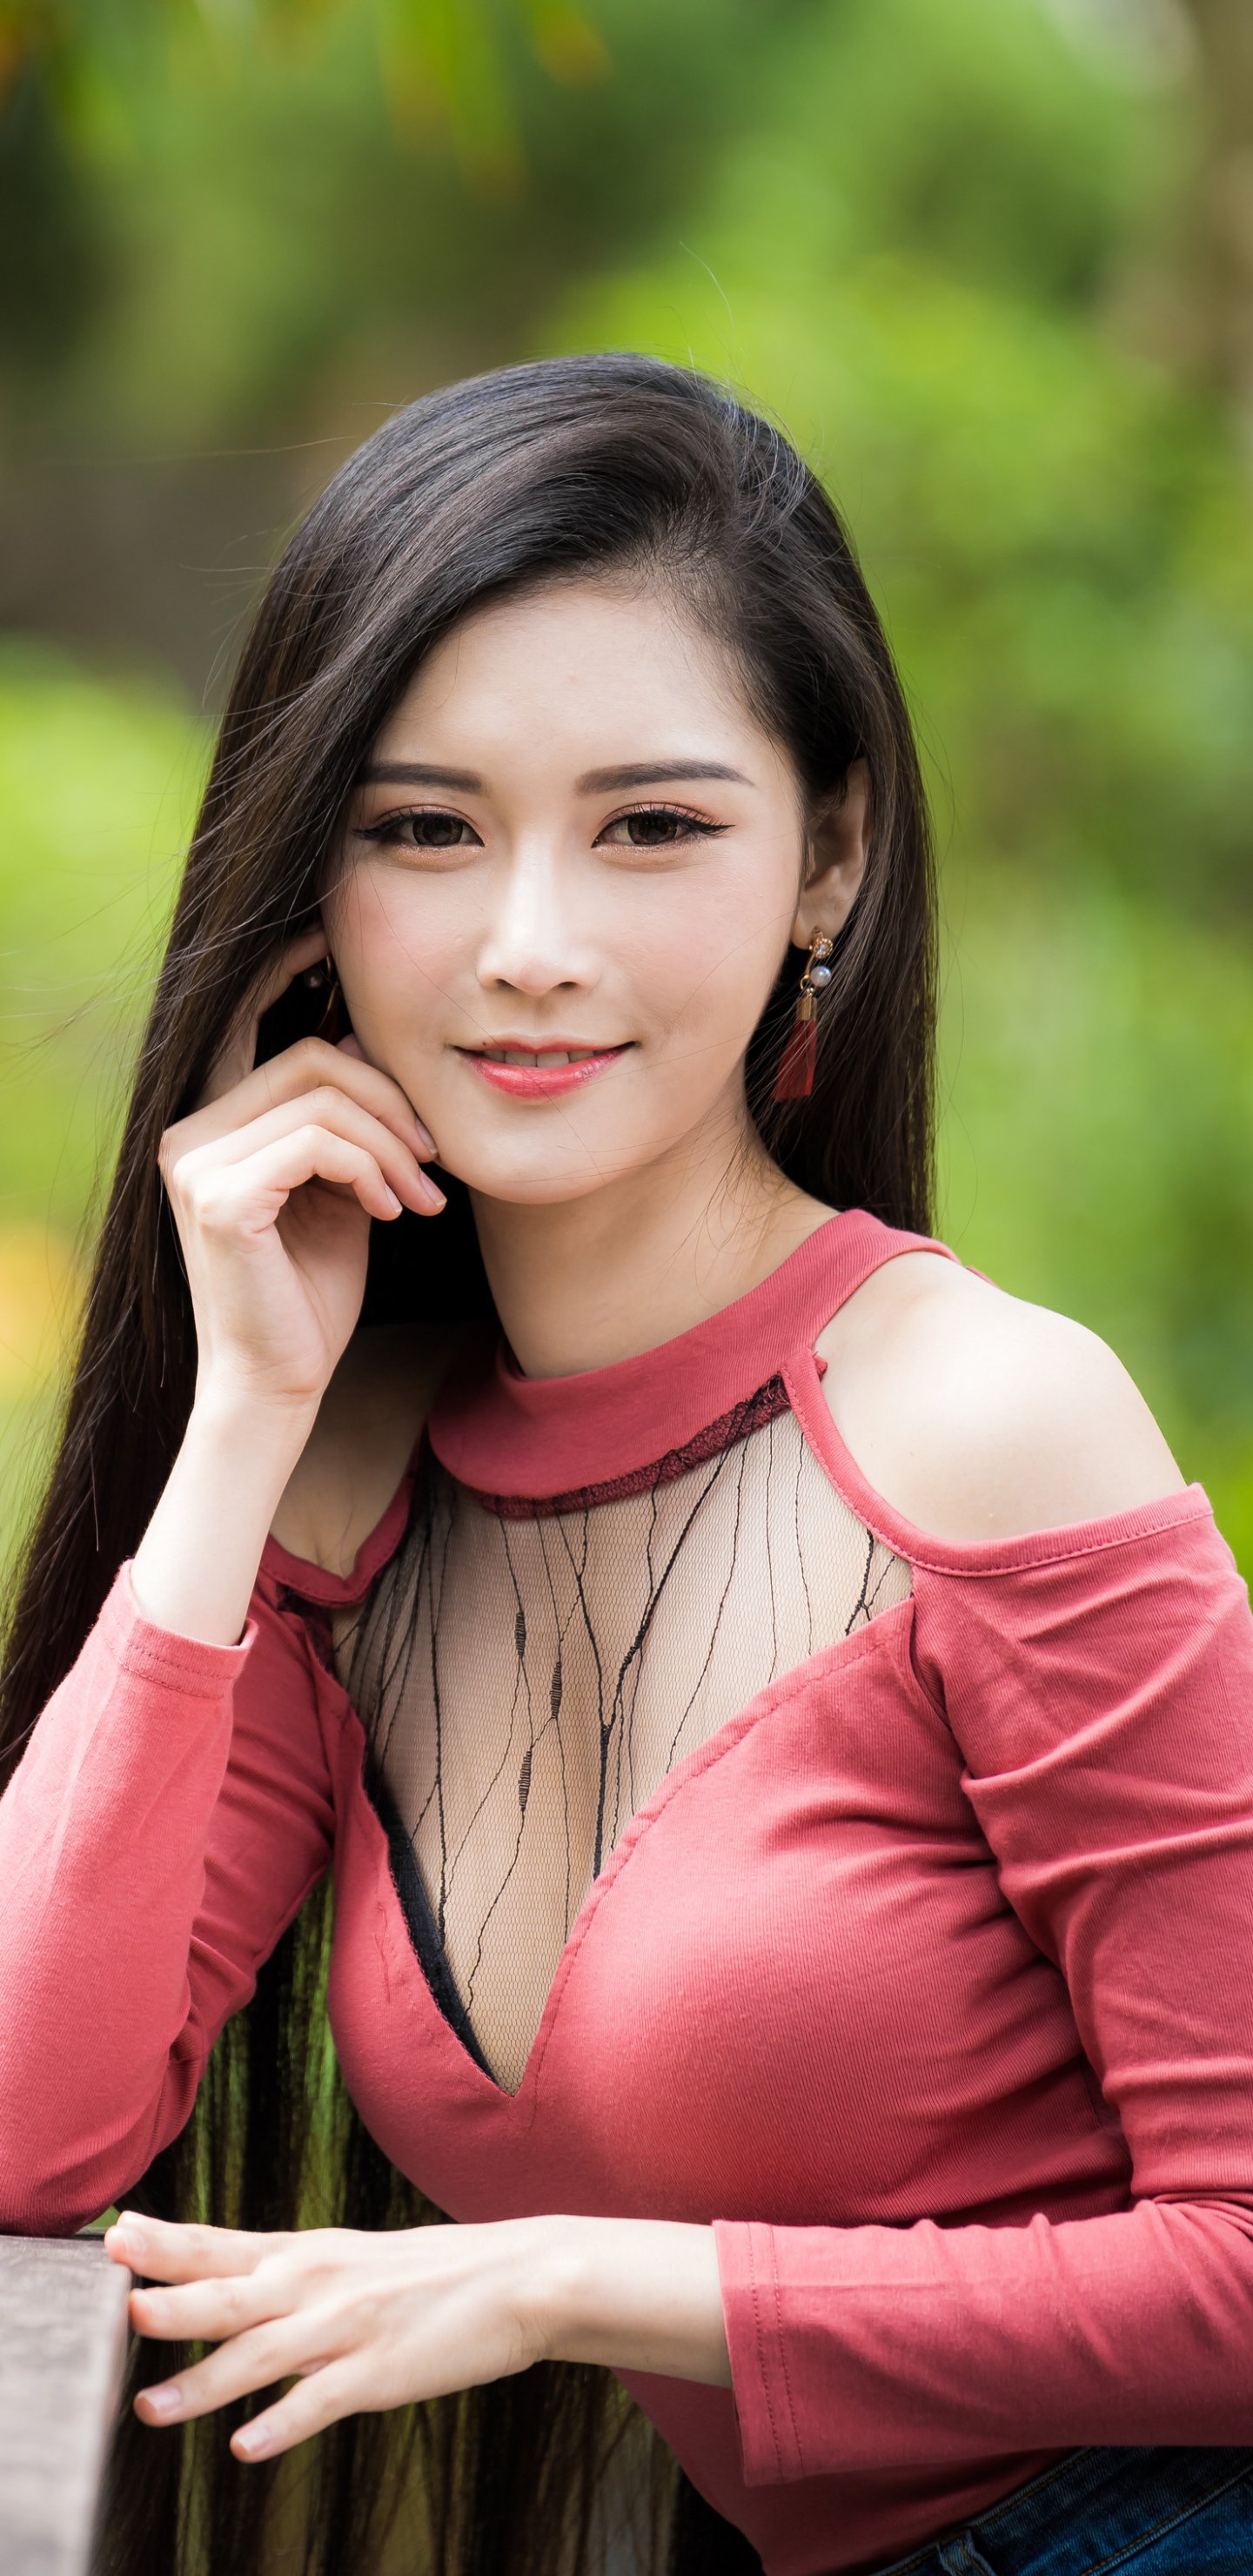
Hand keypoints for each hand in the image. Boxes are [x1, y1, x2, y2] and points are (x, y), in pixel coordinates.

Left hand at [104, 2210, 546, 2462]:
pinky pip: (321, 2402)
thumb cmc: (432, 2273)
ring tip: (152, 2406)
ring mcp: (349, 2327)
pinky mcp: (381, 2371)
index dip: (169, 2243)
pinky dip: (282, 2423)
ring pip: (263, 2355)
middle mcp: (319, 2283)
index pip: (224, 2245)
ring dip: (204, 2382)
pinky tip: (246, 2445)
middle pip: (231, 2293)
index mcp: (309, 2253)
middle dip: (172, 2300)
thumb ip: (291, 2274)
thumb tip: (230, 2283)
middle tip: (119, 2305)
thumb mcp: (352, 2259)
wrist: (519, 2277)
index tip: (116, 2234)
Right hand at [160, 927, 445, 1419]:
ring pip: (324, 1097)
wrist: (280, 1382)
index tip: (332, 942)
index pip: (243, 1022)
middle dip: (392, 1100)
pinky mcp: (219, 1196)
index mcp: (209, 1125)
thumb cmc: (310, 1292)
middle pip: (311, 1057)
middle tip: (433, 1160)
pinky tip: (390, 1212)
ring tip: (421, 1198)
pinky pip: (319, 1141)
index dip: (284, 970)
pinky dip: (371, 1170)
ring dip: (393, 1144)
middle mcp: (187, 1133)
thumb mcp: (338, 1190)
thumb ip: (343, 1122)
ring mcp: (195, 1162)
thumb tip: (372, 1041)